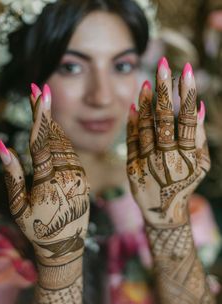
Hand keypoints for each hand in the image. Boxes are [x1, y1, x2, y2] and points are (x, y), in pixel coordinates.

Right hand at [0, 84, 89, 264]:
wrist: (66, 245)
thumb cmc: (37, 228)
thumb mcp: (19, 204)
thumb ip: (12, 174)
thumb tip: (2, 146)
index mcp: (49, 178)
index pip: (42, 139)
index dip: (39, 113)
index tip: (39, 90)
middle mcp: (67, 173)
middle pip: (54, 135)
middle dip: (46, 111)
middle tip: (39, 89)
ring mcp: (78, 175)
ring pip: (65, 143)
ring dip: (53, 124)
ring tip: (43, 107)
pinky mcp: (84, 177)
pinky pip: (72, 153)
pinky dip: (61, 140)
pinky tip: (54, 132)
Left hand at [127, 58, 209, 225]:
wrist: (163, 212)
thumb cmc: (185, 185)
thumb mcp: (201, 165)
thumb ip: (199, 138)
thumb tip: (199, 108)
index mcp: (187, 156)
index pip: (187, 119)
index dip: (186, 94)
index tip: (186, 70)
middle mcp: (167, 157)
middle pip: (164, 119)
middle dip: (164, 90)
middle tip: (163, 64)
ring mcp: (148, 162)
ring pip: (145, 127)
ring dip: (146, 103)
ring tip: (147, 82)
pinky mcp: (133, 167)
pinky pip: (131, 141)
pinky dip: (132, 122)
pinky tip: (133, 105)